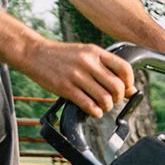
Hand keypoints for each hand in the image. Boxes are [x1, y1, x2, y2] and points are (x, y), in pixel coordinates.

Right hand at [19, 40, 133, 118]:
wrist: (33, 53)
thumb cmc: (63, 56)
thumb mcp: (86, 55)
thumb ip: (108, 69)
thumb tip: (131, 90)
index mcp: (95, 52)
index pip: (125, 68)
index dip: (129, 82)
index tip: (125, 89)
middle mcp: (87, 63)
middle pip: (117, 88)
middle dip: (117, 98)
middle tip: (110, 99)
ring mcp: (76, 75)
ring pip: (105, 99)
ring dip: (106, 107)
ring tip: (101, 105)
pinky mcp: (65, 88)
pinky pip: (89, 106)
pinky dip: (95, 112)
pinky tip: (93, 110)